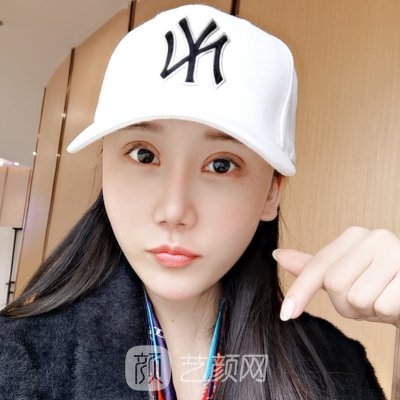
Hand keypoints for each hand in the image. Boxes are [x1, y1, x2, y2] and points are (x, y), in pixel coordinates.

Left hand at [273, 226, 399, 327]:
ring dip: (367, 311)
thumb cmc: (380, 286)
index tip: (286, 315)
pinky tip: (396, 302)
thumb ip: (313, 267)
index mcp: (354, 236)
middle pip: (335, 284)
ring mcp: (396, 253)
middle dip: (347, 304)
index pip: (318, 266)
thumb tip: (277, 254)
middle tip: (366, 300)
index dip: (300, 291)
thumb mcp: (345, 275)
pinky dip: (386, 313)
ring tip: (381, 300)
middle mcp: (374, 238)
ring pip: (357, 298)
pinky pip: (382, 307)